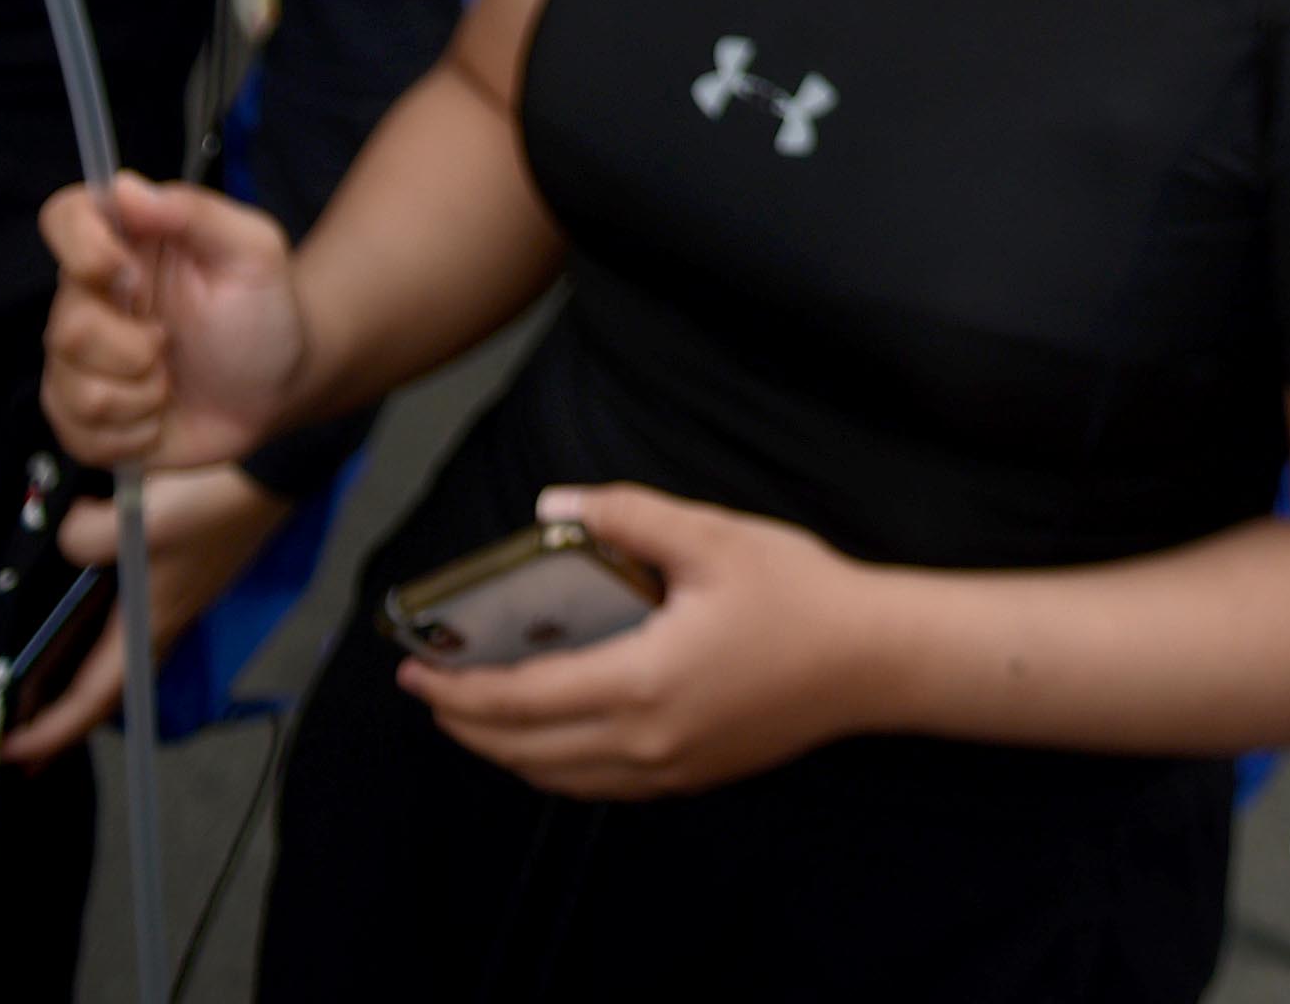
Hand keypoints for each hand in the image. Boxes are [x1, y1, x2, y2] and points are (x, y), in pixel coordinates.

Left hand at [2, 461, 293, 768]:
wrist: (276, 466)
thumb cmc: (212, 501)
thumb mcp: (138, 517)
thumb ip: (82, 536)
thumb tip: (64, 537)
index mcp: (148, 627)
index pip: (91, 701)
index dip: (48, 732)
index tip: (4, 749)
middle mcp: (159, 625)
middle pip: (103, 695)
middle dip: (60, 727)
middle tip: (13, 746)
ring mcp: (170, 602)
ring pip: (112, 665)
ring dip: (73, 691)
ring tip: (34, 699)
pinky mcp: (175, 576)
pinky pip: (119, 634)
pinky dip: (89, 651)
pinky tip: (73, 631)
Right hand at [37, 171, 312, 473]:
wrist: (279, 388)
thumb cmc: (263, 311)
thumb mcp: (252, 250)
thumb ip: (195, 212)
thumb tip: (124, 188)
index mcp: (123, 245)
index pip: (63, 218)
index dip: (79, 245)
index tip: (124, 273)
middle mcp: (89, 299)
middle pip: (64, 326)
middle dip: (132, 349)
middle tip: (171, 343)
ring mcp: (79, 362)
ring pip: (73, 388)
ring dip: (141, 395)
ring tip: (172, 381)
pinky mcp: (82, 419)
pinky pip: (81, 436)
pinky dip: (136, 433)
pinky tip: (161, 415)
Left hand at [406, 481, 904, 798]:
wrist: (874, 661)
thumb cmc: (800, 595)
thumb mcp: (714, 538)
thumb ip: (630, 518)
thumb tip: (554, 505)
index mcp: (640, 682)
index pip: (520, 699)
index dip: (457, 689)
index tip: (414, 669)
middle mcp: (642, 741)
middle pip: (524, 750)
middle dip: (464, 724)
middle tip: (430, 689)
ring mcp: (667, 769)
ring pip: (556, 776)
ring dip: (503, 750)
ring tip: (475, 713)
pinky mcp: (690, 776)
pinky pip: (596, 785)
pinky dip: (551, 764)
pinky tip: (548, 734)